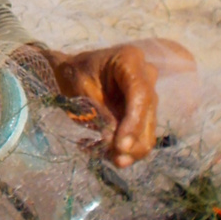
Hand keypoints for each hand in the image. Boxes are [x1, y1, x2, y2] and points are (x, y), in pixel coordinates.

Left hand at [48, 43, 158, 166]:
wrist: (72, 73)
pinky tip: (104, 150)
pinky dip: (125, 148)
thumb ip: (101, 115)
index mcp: (129, 60)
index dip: (134, 122)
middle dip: (133, 141)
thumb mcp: (82, 91)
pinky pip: (142, 135)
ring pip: (149, 129)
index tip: (121, 145)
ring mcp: (148, 94)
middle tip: (115, 160)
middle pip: (148, 114)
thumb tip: (117, 145)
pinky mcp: (145, 112)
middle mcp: (146, 75)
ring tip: (103, 155)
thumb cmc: (73, 75)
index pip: (141, 94)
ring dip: (129, 149)